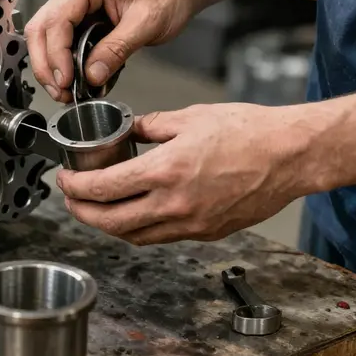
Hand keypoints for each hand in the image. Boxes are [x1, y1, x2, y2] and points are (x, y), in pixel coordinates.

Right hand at [25, 0, 201, 102]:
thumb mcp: (147, 24)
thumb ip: (116, 50)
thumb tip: (92, 76)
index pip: (57, 20)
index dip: (56, 54)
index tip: (65, 80)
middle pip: (41, 28)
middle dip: (46, 64)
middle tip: (59, 92)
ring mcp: (74, 0)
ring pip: (44, 35)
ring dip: (50, 65)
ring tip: (64, 91)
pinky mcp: (79, 14)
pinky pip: (59, 38)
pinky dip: (61, 60)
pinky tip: (71, 78)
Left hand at [56, 103, 315, 245]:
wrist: (290, 156)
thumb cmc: (248, 133)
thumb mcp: (188, 118)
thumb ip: (150, 126)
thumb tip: (128, 130)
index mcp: (165, 171)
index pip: (103, 189)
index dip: (75, 188)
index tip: (65, 180)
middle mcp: (174, 204)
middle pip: (110, 222)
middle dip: (82, 212)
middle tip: (71, 199)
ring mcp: (191, 223)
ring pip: (134, 236)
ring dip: (107, 226)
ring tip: (95, 209)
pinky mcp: (206, 232)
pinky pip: (160, 237)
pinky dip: (138, 230)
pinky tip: (132, 215)